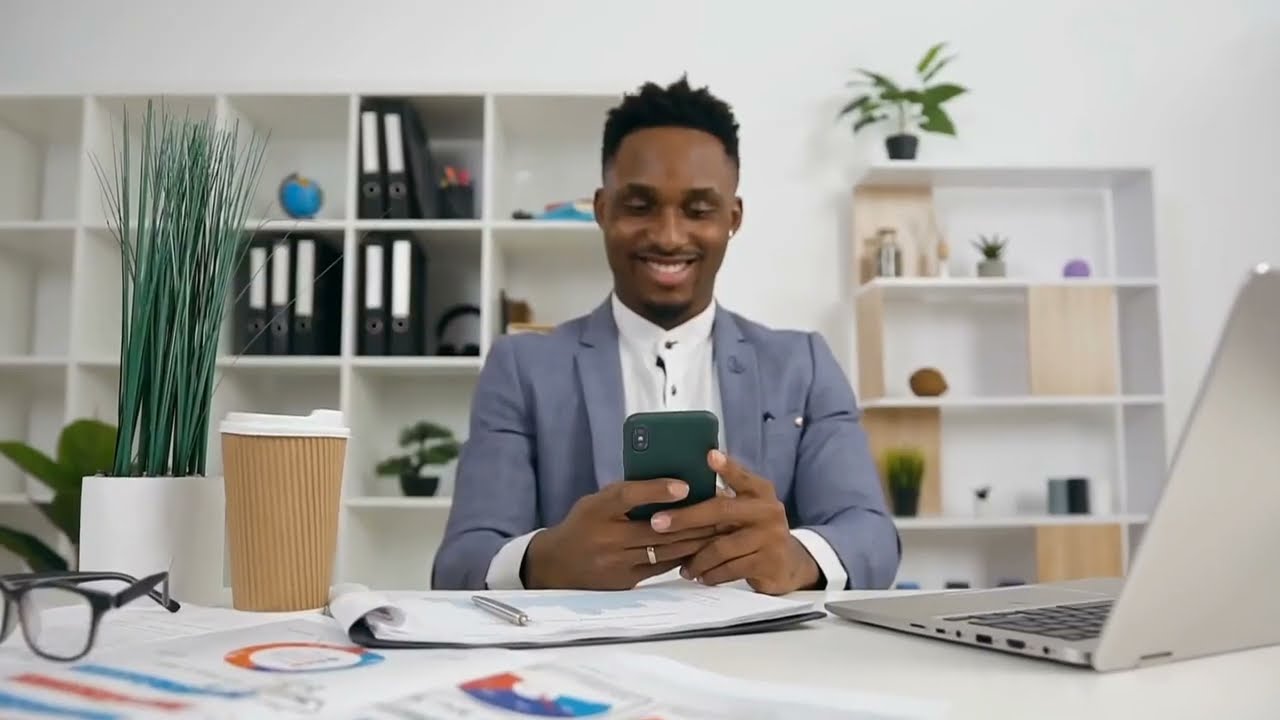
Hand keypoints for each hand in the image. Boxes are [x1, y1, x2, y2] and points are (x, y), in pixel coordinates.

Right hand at [522, 478, 720, 589]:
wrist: (556, 565)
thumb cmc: (582, 525)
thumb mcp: (596, 502)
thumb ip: (626, 494)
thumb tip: (669, 484)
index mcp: (598, 510)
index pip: (629, 496)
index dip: (658, 490)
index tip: (685, 485)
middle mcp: (607, 538)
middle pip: (657, 528)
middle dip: (693, 518)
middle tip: (719, 507)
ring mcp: (617, 563)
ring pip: (665, 549)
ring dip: (695, 539)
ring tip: (718, 527)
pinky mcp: (626, 581)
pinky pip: (662, 567)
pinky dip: (683, 555)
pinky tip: (701, 547)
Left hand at [650, 450, 820, 594]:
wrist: (789, 564)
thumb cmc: (755, 531)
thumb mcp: (747, 509)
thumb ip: (723, 499)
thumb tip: (677, 490)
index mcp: (760, 492)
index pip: (742, 477)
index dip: (727, 467)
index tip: (709, 456)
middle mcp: (767, 510)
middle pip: (721, 510)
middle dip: (686, 517)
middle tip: (658, 523)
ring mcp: (770, 537)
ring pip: (721, 547)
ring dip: (696, 559)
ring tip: (681, 565)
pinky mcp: (768, 562)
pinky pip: (730, 569)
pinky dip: (711, 574)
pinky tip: (700, 576)